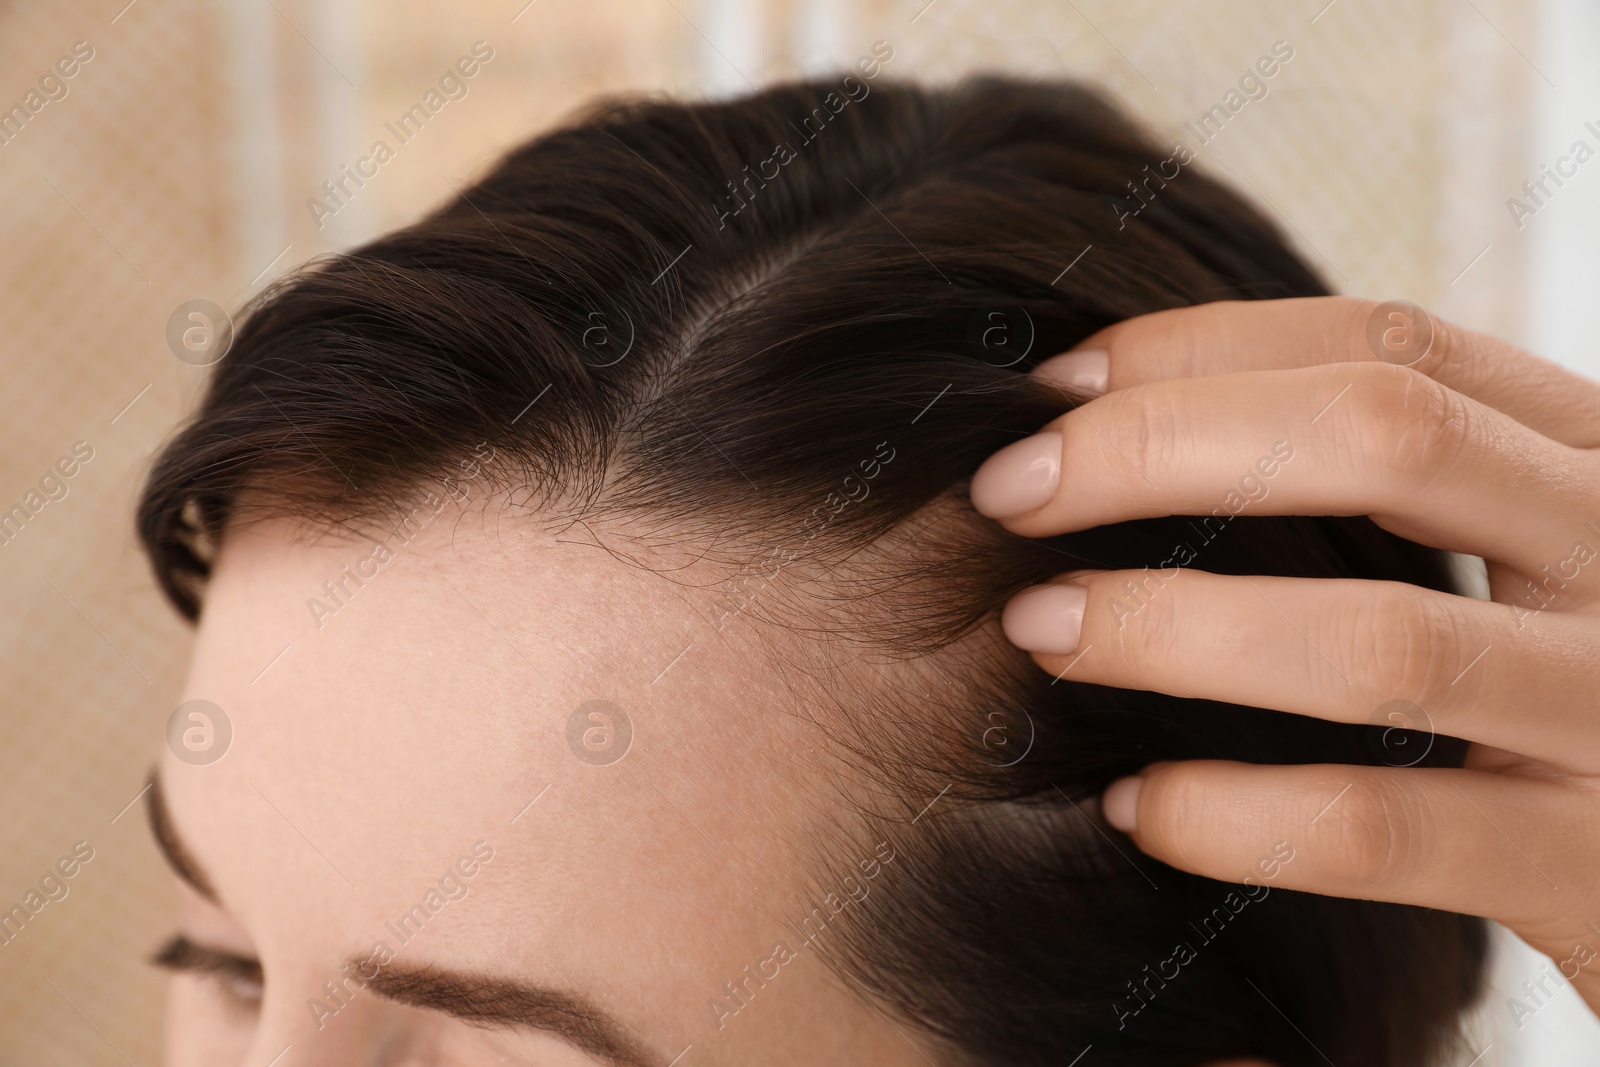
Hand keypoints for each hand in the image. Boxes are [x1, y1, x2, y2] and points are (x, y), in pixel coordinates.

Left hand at [969, 296, 1599, 1015]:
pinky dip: (1240, 815)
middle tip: (1007, 491)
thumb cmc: (1554, 692)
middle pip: (1387, 438)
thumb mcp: (1506, 556)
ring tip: (1037, 629)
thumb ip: (1391, 488)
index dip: (1200, 350)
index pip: (1390, 346)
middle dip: (1164, 448)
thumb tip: (1112, 421)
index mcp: (1588, 457)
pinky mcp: (1595, 868)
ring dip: (1174, 627)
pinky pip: (1388, 830)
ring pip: (1384, 637)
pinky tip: (1135, 806)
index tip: (1049, 388)